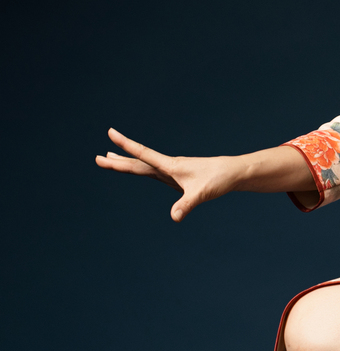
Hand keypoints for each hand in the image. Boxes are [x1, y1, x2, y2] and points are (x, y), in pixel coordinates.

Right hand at [95, 128, 244, 220]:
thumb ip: (186, 205)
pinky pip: (152, 171)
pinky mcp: (175, 176)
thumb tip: (174, 218)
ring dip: (125, 162)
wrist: (231, 173)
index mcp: (170, 165)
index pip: (143, 154)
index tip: (110, 132)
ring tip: (108, 157)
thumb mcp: (201, 194)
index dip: (126, 144)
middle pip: (137, 162)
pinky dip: (139, 168)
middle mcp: (168, 166)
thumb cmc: (217, 180)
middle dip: (117, 161)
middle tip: (97, 158)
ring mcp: (170, 170)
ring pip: (142, 165)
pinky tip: (135, 167)